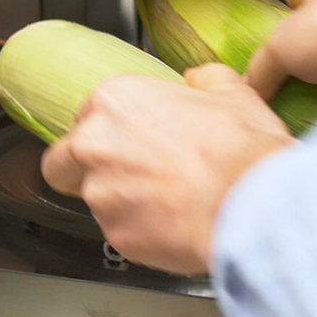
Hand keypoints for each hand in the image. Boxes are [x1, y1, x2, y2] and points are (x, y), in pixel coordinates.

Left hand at [41, 64, 294, 274]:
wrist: (253, 206)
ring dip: (120, 203)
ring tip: (164, 205)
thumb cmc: (241, 150)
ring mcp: (101, 194)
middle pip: (63, 163)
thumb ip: (206, 80)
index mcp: (115, 100)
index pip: (84, 117)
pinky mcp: (115, 236)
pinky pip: (120, 233)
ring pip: (93, 201)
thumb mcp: (233, 93)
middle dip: (84, 171)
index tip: (130, 141)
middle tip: (127, 176)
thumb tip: (199, 80)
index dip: (108, 132)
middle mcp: (95, 144)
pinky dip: (141, 232)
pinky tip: (173, 226)